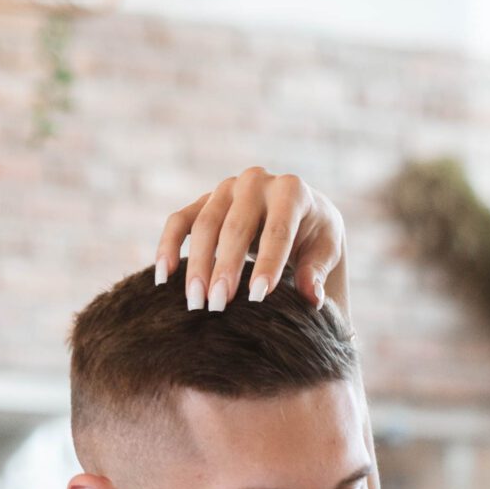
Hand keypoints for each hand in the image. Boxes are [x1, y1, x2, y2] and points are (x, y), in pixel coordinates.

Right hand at [154, 166, 346, 313]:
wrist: (298, 218)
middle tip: (217, 306)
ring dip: (196, 265)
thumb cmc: (314, 240)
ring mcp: (226, 189)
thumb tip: (311, 296)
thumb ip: (318, 272)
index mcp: (292, 190)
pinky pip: (180, 221)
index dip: (268, 263)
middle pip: (235, 226)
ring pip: (204, 224)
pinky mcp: (204, 202)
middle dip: (225, 268)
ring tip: (195, 303)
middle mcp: (256, 182)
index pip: (278, 228)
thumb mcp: (325, 252)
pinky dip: (168, 247)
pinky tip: (163, 278)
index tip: (257, 298)